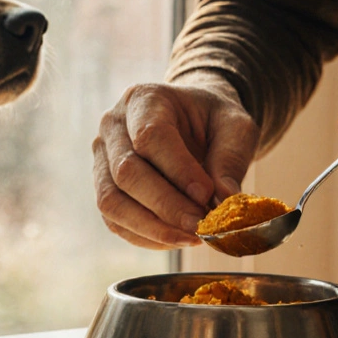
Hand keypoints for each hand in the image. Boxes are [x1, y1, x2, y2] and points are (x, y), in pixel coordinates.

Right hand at [93, 72, 259, 247]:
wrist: (194, 124)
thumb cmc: (213, 122)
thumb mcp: (235, 127)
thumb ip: (232, 159)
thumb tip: (224, 201)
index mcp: (143, 99)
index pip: (150, 137)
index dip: (179, 171)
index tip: (208, 195)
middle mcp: (112, 126)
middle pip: (127, 173)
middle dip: (167, 206)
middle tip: (201, 226)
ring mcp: (102, 159)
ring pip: (112, 202)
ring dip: (153, 227)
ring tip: (191, 237)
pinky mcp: (104, 189)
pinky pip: (115, 221)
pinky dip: (146, 237)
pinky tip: (177, 238)